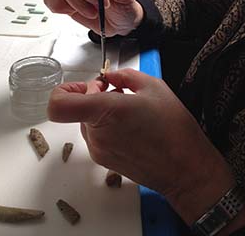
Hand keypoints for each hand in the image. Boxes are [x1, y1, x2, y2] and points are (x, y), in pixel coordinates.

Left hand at [48, 69, 235, 223]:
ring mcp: (99, 150)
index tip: (84, 86)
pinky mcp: (105, 162)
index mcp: (106, 112)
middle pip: (79, 109)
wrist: (184, 167)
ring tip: (133, 112)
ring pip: (89, 123)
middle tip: (122, 94)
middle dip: (96, 97)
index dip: (65, 90)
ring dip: (104, 114)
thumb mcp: (155, 87)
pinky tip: (134, 128)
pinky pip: (98, 138)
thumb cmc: (174, 130)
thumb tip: (111, 77)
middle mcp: (97, 134)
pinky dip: (110, 129)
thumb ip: (126, 76)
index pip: (59, 104)